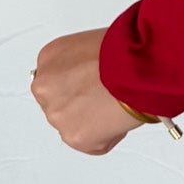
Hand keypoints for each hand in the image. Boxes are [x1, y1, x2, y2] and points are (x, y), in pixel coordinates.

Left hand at [31, 28, 155, 154]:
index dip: (81, 81)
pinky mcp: (74, 137)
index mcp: (50, 58)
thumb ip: (81, 61)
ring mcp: (57, 115)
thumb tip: (93, 71)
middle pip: (62, 102)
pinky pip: (93, 143)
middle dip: (82, 102)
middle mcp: (46, 88)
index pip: (57, 77)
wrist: (137, 68)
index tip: (95, 81)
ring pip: (76, 124)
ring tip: (116, 103)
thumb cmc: (125, 50)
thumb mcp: (93, 41)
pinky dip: (109, 135)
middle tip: (106, 94)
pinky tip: (119, 117)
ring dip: (95, 119)